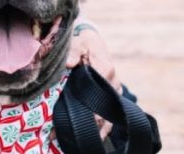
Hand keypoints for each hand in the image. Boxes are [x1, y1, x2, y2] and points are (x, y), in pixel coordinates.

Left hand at [66, 20, 119, 139]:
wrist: (91, 41)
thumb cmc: (83, 42)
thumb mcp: (77, 42)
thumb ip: (74, 52)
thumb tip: (69, 63)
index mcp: (106, 69)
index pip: (100, 93)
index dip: (93, 110)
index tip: (82, 121)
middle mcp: (113, 81)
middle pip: (106, 107)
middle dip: (94, 122)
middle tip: (79, 135)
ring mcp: (114, 90)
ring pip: (111, 114)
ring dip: (100, 128)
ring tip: (88, 141)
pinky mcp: (112, 95)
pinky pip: (111, 114)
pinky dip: (104, 126)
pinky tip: (96, 138)